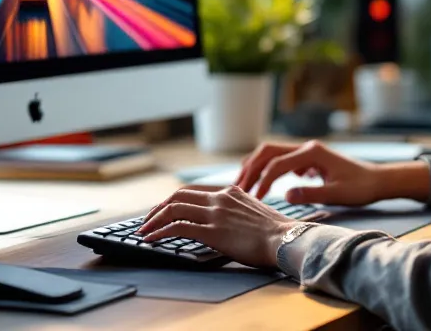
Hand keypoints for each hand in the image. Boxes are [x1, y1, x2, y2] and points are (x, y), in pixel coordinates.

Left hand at [137, 185, 301, 266]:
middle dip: (159, 208)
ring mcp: (215, 213)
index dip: (174, 200)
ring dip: (154, 220)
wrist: (287, 239)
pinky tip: (152, 239)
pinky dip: (160, 232)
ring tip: (143, 231)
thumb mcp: (255, 212)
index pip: (193, 190)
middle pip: (179, 195)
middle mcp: (220, 197)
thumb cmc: (277, 233)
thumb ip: (238, 210)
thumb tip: (227, 221)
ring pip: (174, 209)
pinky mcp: (212, 230)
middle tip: (148, 220)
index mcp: (230, 192)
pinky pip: (178, 228)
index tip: (164, 210)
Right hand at [235, 140, 383, 205]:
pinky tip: (262, 184)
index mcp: (312, 153)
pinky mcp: (307, 159)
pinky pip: (280, 160)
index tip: (254, 198)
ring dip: (256, 167)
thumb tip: (285, 195)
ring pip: (272, 153)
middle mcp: (306, 148)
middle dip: (251, 168)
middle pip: (268, 152)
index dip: (263, 181)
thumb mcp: (338, 194)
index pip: (278, 164)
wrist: (378, 180)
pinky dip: (267, 169)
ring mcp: (306, 152)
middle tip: (238, 188)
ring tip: (243, 184)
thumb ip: (312, 194)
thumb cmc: (361, 188)